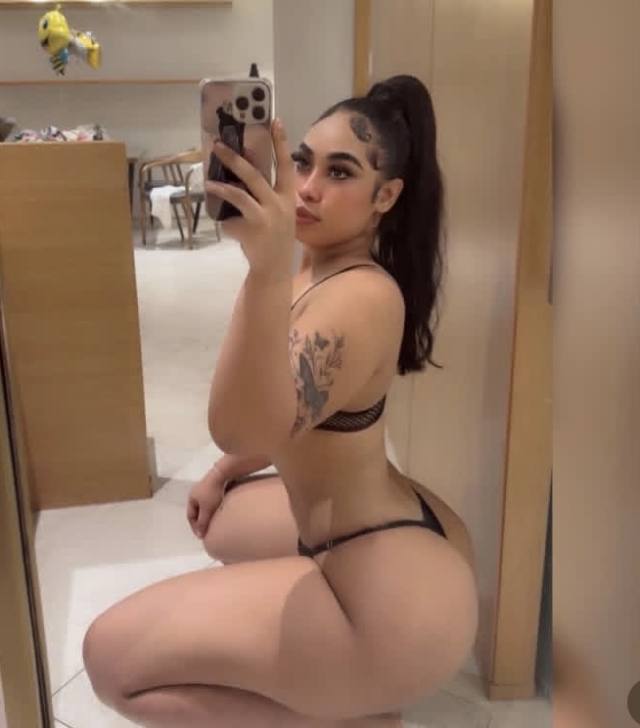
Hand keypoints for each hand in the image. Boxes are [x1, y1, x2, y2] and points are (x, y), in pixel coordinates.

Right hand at [186, 466, 226, 538]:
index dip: (195, 527)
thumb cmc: (213, 491)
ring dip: (209, 514)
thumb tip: (201, 534)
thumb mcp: (207, 510)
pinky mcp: (216, 486)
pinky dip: (216, 508)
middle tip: (208, 530)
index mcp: (191, 497)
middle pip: (198, 511)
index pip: (190, 516)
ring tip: (215, 522)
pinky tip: (222, 511)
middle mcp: (197, 492)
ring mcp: (206, 488)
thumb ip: (203, 522)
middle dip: (202, 521)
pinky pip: (214, 501)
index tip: (201, 535)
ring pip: (206, 506)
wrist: (224, 474)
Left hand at [206, 118, 295, 279]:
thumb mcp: (277, 214)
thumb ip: (264, 195)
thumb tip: (238, 174)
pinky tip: (227, 227)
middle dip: (235, 158)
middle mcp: (279, 204)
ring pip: (240, 194)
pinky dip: (226, 221)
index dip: (280, 143)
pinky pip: (231, 218)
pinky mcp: (253, 230)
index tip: (274, 120)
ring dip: (221, 186)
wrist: (274, 268)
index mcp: (287, 197)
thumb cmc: (273, 238)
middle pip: (256, 174)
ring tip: (208, 182)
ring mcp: (267, 217)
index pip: (285, 165)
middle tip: (218, 145)